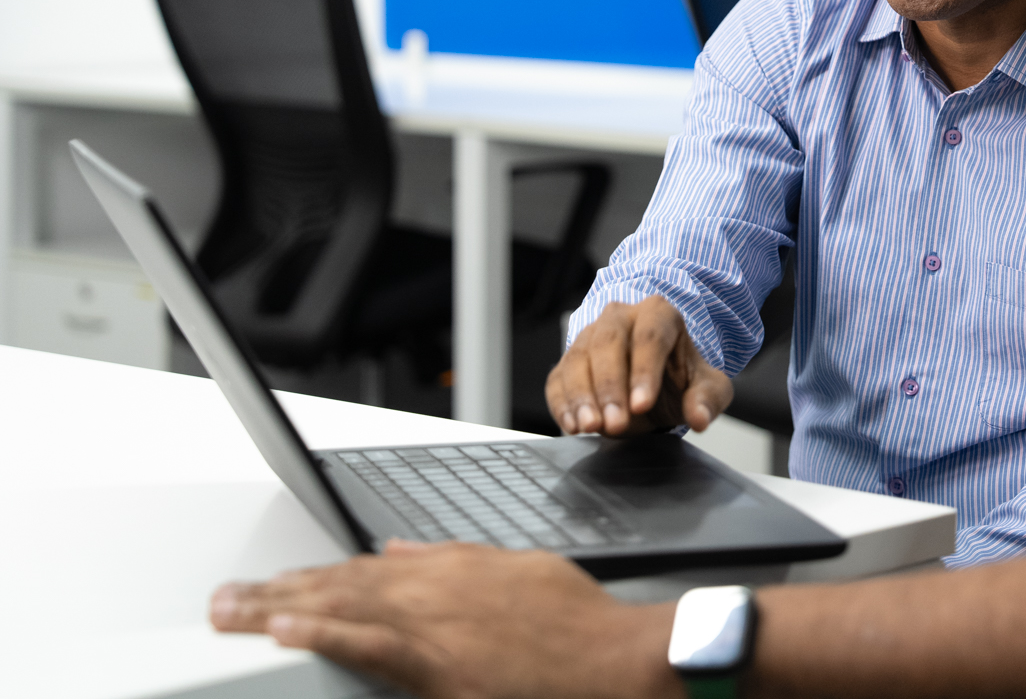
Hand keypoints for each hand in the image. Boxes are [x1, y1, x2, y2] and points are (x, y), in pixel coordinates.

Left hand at [209, 541, 679, 698]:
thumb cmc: (576, 624)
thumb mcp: (516, 571)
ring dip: (280, 611)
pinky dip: (325, 634)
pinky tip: (286, 631)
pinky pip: (368, 647)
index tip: (273, 585)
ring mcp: (434, 626)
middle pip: (340, 587)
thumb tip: (403, 550)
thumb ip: (453, 560)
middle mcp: (434, 590)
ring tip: (232, 612)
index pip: (364, 570)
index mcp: (451, 569)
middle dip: (277, 593)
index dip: (312, 578)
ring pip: (342, 611)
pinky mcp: (438, 666)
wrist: (613, 658)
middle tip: (222, 600)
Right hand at [546, 297, 733, 436]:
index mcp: (659, 314)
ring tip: (591, 427)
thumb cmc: (680, 378)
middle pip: (608, 342)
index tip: (642, 404)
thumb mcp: (705, 388)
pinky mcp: (568, 361)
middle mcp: (620, 317)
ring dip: (582, 396)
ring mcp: (590, 336)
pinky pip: (558, 379)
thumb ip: (706, 399)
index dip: (644, 371)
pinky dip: (562, 404)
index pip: (650, 336)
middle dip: (610, 385)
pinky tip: (572, 425)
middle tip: (615, 422)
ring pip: (578, 359)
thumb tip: (700, 418)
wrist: (655, 384)